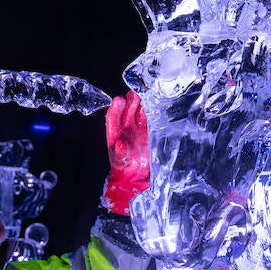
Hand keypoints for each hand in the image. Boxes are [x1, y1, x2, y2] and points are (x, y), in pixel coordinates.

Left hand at [101, 89, 149, 214]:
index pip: (113, 116)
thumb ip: (119, 153)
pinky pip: (150, 118)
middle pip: (127, 110)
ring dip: (142, 104)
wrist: (135, 175)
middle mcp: (125, 126)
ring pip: (139, 111)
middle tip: (134, 94)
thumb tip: (120, 145)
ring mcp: (137, 127)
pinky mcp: (148, 130)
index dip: (116, 108)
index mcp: (114, 132)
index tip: (119, 100)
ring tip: (146, 95)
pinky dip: (153, 112)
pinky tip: (157, 105)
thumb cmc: (123, 167)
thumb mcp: (120, 161)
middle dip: (130, 101)